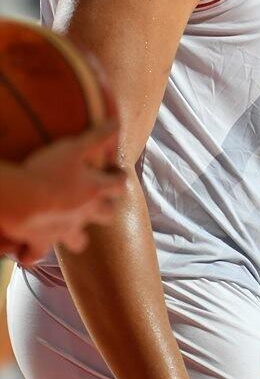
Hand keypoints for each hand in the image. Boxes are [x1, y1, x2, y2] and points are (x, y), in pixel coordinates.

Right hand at [3, 123, 125, 263]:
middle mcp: (84, 214)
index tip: (116, 173)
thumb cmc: (48, 170)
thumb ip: (98, 135)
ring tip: (70, 228)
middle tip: (98, 202)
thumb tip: (119, 123)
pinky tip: (29, 250)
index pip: (119, 185)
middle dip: (106, 209)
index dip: (120, 178)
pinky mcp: (41, 243)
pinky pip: (37, 255)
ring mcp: (63, 232)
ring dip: (77, 236)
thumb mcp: (74, 146)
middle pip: (106, 215)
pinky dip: (33, 254)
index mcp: (94, 190)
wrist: (20, 198)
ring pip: (79, 242)